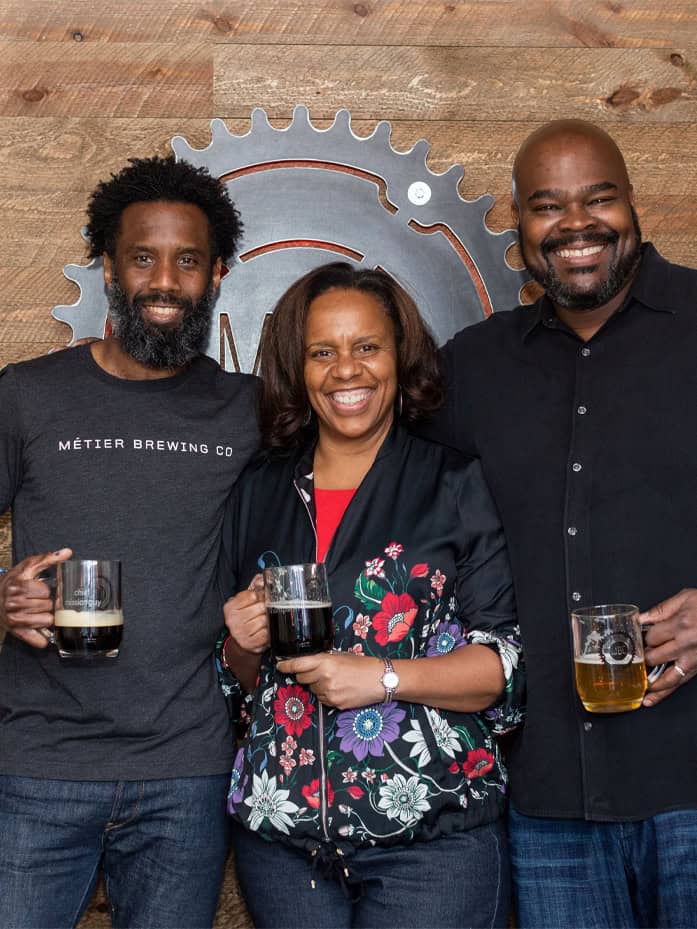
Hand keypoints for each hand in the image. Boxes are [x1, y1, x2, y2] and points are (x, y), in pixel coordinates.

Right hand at [0, 548, 71, 648]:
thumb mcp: (27, 567)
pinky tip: (41, 631)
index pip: (45, 591)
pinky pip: (38, 640)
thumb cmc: (14, 581)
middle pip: (47, 606)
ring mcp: (15, 619)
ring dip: (45, 616)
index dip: (44, 590)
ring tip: (36, 611)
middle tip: (36, 601)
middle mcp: (14, 603)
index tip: (38, 590)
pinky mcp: (16, 632)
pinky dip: (42, 638)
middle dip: (46, 603)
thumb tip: (67, 552)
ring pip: (47, 620)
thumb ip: (47, 558)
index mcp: (18, 586)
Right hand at [223, 574, 268, 654]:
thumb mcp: (245, 600)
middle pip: (260, 607)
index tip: (262, 598)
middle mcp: (233, 620)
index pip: (252, 595)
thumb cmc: (244, 617)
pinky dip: (268, 631)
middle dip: (266, 607)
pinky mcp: (249, 643)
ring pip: (264, 620)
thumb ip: (254, 587)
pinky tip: (265, 629)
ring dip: (268, 619)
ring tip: (265, 620)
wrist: (240, 641)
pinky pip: (266, 634)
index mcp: (230, 607)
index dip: (261, 595)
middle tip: (266, 609)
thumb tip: (263, 577)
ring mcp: (240, 633)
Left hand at [277, 651, 383, 709]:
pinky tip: (339, 689)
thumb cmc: (362, 664)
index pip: (298, 665)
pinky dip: (326, 694)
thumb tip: (308, 663)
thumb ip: (323, 659)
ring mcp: (329, 693)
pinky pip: (322, 699)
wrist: (379, 680)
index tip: (280, 666)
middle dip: (306, 675)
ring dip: (318, 685)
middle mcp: (324, 678)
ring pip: (312, 689)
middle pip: (302, 678)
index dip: (286, 666)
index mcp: (325, 662)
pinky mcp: (334, 704)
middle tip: (318, 671)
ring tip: (335, 680)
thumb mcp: (341, 656)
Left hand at [641, 588, 696, 706]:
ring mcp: (694, 659)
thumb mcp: (687, 598)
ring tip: (639, 688)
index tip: (642, 636)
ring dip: (651, 684)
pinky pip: (680, 683)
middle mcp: (687, 644)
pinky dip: (664, 692)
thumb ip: (662, 610)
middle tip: (641, 655)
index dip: (644, 637)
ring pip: (666, 677)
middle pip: (654, 657)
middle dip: (645, 657)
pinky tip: (652, 698)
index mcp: (682, 624)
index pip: (651, 637)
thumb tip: (640, 618)